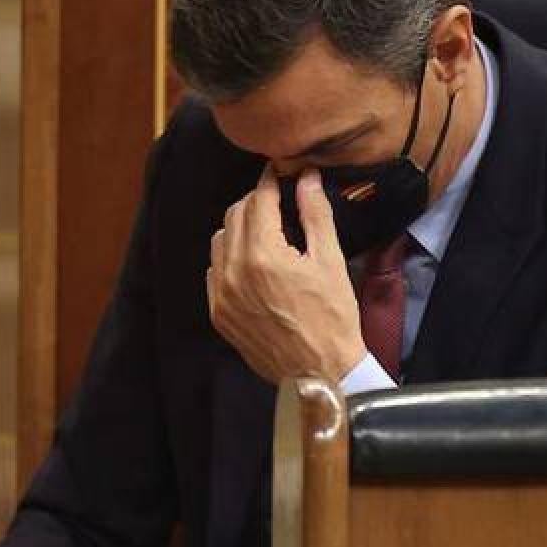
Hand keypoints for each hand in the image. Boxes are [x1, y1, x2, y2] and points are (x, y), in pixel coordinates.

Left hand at [206, 165, 365, 383]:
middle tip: (278, 200)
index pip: (258, 200)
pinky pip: (214, 271)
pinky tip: (253, 263)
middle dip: (256, 202)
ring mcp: (222, 295)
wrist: (320, 373)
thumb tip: (307, 179)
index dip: (270, 181)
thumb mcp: (330, 261)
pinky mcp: (219, 314)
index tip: (280, 173)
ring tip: (266, 232)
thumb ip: (315, 215)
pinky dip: (229, 258)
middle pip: (236, 215)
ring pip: (220, 240)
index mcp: (263, 255)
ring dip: (240, 227)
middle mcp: (234, 272)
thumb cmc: (332, 318)